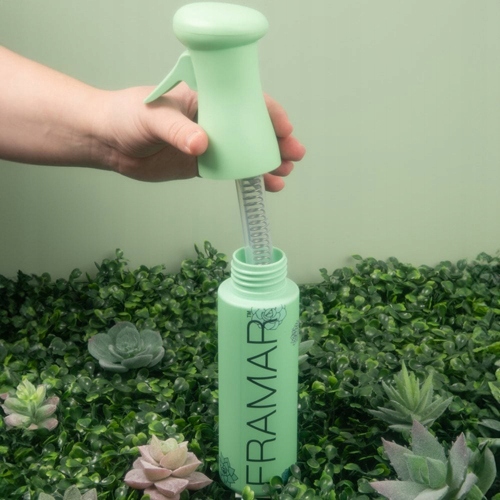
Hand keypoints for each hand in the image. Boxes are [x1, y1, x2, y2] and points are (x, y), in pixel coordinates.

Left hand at [95, 83, 305, 190]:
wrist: (107, 141)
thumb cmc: (125, 116)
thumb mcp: (152, 117)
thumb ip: (177, 130)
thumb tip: (203, 144)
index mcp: (205, 98)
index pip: (245, 101)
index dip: (268, 113)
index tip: (284, 128)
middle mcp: (212, 119)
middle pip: (252, 128)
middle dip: (276, 141)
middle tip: (293, 154)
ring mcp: (209, 143)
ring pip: (246, 152)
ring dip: (267, 161)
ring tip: (284, 173)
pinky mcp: (200, 164)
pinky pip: (231, 170)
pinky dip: (248, 178)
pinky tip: (264, 185)